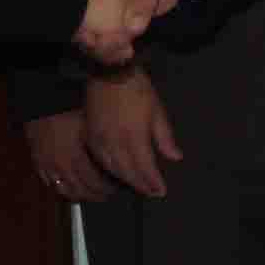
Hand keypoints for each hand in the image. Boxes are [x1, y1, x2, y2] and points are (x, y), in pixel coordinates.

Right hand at [23, 109, 112, 203]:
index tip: (118, 186)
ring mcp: (48, 167)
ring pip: (66, 192)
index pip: (97, 184)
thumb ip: (103, 145)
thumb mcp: (91, 125)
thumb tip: (120, 158)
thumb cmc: (67, 109)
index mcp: (77, 158)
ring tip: (92, 193)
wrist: (42, 102)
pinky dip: (62, 188)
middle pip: (82, 191)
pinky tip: (69, 186)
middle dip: (98, 195)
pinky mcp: (38, 163)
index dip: (110, 188)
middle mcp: (62, 166)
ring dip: (81, 196)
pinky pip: (50, 184)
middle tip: (109, 193)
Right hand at [85, 65, 182, 198]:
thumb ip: (165, 137)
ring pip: (112, 170)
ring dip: (125, 181)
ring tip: (136, 187)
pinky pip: (99, 161)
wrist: (109, 72)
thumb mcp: (157, 110)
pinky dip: (108, 171)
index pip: (145, 168)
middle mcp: (115, 144)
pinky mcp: (89, 136)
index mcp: (134, 137)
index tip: (161, 191)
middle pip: (128, 173)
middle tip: (151, 193)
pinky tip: (115, 174)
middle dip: (140, 185)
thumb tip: (175, 157)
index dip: (153, 182)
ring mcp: (100, 141)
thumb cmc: (136, 88)